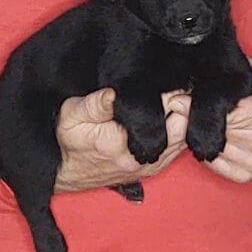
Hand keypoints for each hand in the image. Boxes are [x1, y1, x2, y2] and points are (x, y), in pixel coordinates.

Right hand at [54, 88, 188, 192]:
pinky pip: (179, 150)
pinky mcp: (153, 169)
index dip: (168, 92)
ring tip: (171, 101)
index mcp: (122, 141)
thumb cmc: (70, 140)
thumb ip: (95, 104)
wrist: (67, 171)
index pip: (161, 113)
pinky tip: (170, 119)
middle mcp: (141, 157)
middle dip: (182, 104)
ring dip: (182, 119)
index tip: (164, 80)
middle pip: (183, 126)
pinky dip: (180, 133)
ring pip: (184, 139)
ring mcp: (150, 165)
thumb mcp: (72, 115)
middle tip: (171, 89)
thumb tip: (114, 92)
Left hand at [173, 59, 251, 182]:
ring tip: (198, 121)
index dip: (198, 105)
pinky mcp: (243, 176)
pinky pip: (211, 162)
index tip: (179, 99)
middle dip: (195, 118)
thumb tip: (201, 66)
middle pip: (214, 129)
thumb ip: (236, 71)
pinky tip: (210, 137)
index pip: (225, 113)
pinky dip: (207, 149)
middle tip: (180, 106)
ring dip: (199, 135)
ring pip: (209, 147)